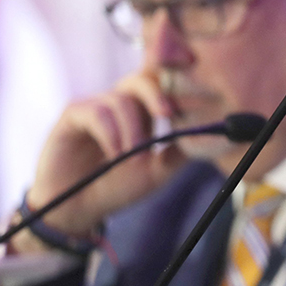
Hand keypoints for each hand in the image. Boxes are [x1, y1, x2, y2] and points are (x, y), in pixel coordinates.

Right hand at [13, 69, 186, 253]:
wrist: (79, 208)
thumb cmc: (118, 186)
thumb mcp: (159, 170)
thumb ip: (181, 150)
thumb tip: (211, 133)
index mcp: (143, 112)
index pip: (161, 84)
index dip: (177, 82)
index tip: (196, 91)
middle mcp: (120, 103)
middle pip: (142, 78)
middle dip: (158, 93)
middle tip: (168, 114)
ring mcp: (96, 106)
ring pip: (121, 99)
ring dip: (133, 129)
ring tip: (133, 156)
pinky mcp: (73, 114)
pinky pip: (96, 112)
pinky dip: (111, 133)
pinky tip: (114, 154)